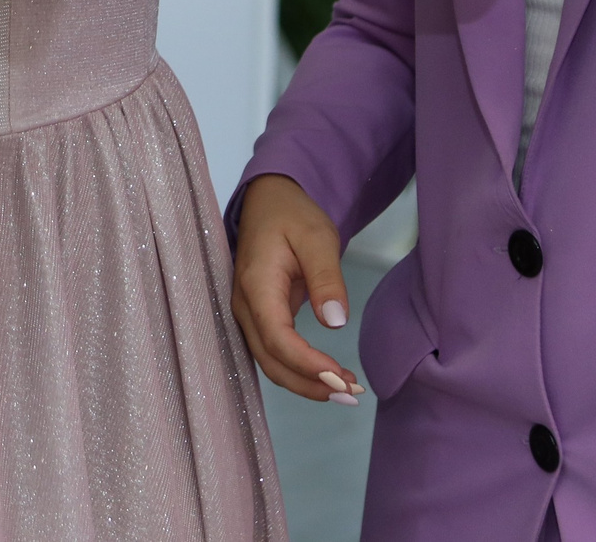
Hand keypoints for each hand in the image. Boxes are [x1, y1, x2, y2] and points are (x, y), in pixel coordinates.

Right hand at [232, 174, 365, 404]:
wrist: (268, 201)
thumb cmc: (293, 215)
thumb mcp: (318, 237)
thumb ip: (326, 278)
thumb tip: (335, 322)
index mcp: (257, 285)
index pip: (277, 338)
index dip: (307, 364)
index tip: (341, 377)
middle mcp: (244, 306)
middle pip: (271, 360)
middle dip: (310, 384)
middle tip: (351, 394)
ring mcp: (247, 313)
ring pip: (270, 363)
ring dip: (305, 383)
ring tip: (345, 390)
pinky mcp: (257, 317)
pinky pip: (273, 353)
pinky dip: (299, 370)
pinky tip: (326, 376)